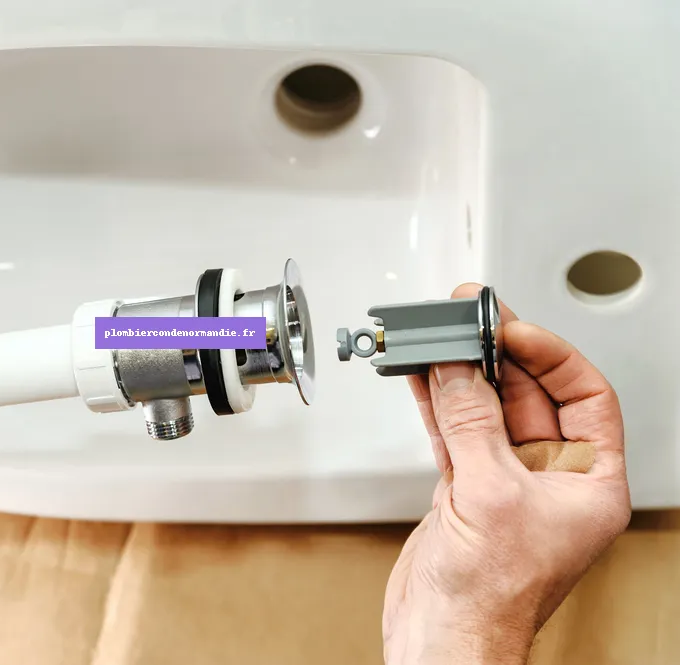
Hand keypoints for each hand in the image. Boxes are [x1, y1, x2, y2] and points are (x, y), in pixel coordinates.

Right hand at [382, 284, 630, 664]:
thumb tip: (459, 370)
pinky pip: (455, 431)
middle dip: (498, 356)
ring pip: (486, 410)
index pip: (585, 396)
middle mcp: (550, 478)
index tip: (515, 330)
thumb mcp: (489, 493)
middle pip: (529, 396)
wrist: (444, 635)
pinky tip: (424, 376)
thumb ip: (471, 423)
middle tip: (469, 321)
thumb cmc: (493, 598)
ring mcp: (505, 482)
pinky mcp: (465, 489)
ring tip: (439, 338)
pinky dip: (437, 402)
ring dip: (461, 374)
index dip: (551, 357)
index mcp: (590, 482)